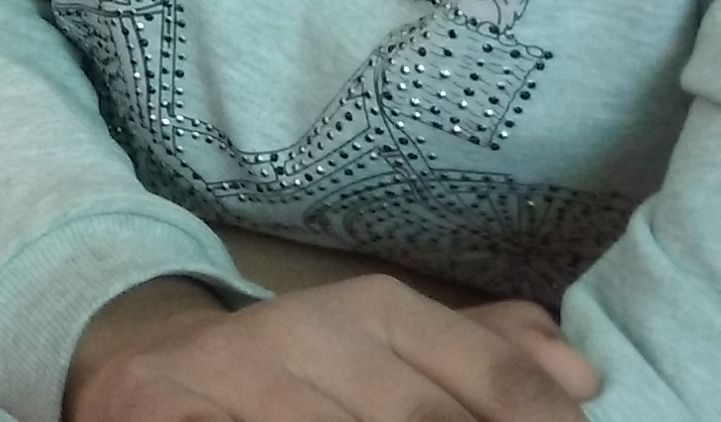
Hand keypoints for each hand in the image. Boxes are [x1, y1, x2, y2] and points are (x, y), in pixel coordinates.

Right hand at [66, 274, 598, 421]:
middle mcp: (303, 331)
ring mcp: (231, 376)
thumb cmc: (295, 370)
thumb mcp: (387, 345)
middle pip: (420, 419)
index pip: (491, 378)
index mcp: (371, 310)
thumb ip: (482, 355)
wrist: (144, 365)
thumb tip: (577, 372)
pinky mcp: (165, 412)